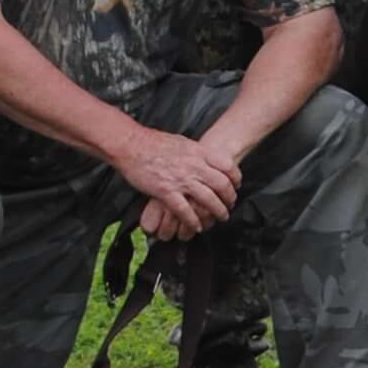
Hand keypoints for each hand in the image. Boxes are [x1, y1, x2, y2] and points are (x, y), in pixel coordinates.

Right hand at [111, 127, 241, 240]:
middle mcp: (193, 166)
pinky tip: (197, 227)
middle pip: (221, 185)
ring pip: (208, 200)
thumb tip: (205, 157)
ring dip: (217, 211)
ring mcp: (180, 180)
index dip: (235, 178)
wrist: (130, 145)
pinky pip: (185, 211)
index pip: (227, 166)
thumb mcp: (182, 141)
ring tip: (221, 217)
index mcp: (198, 152)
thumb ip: (196, 152)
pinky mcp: (166, 192)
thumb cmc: (153, 142)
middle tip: (230, 204)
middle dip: (230, 198)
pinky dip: (193, 221)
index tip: (237, 185)